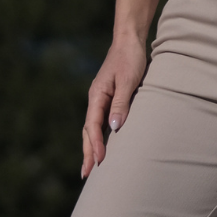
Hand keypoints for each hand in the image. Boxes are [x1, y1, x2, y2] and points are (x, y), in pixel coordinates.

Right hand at [81, 36, 147, 177]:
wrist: (129, 41)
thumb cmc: (130, 58)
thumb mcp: (128, 81)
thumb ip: (122, 104)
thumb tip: (114, 128)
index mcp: (97, 95)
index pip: (93, 125)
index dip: (96, 144)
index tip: (99, 161)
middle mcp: (96, 99)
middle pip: (88, 131)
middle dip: (87, 152)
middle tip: (86, 174)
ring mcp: (101, 100)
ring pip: (93, 128)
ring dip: (92, 147)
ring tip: (91, 167)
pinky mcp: (109, 99)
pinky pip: (101, 122)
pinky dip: (99, 137)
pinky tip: (103, 147)